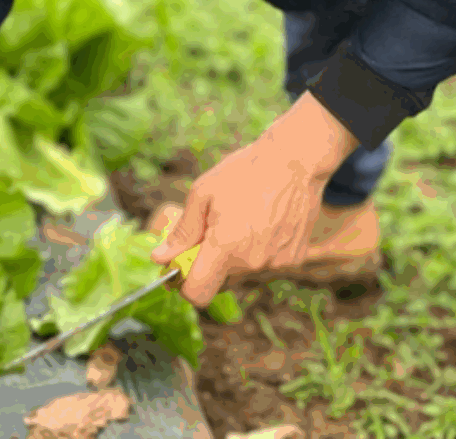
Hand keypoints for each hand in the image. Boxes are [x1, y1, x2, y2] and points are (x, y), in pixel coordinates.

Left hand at [149, 95, 358, 307]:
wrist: (296, 161)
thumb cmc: (245, 172)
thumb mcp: (203, 194)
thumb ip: (182, 232)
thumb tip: (160, 257)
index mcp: (225, 248)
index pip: (198, 295)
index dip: (185, 285)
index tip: (183, 267)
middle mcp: (252, 263)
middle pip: (220, 283)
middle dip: (210, 265)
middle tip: (212, 233)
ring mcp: (276, 264)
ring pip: (244, 274)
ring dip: (236, 257)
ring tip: (243, 221)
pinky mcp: (294, 260)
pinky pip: (267, 265)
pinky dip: (260, 252)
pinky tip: (264, 224)